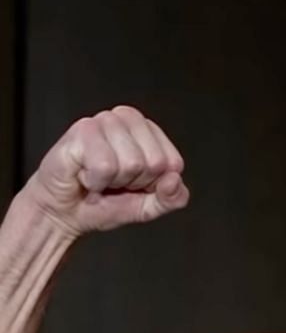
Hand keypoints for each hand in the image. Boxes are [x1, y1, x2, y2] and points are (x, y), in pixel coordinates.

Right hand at [23, 106, 189, 235]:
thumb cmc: (102, 202)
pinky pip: (106, 166)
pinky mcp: (82, 131)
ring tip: (99, 177)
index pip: (173, 163)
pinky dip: (96, 181)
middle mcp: (126, 120)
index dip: (154, 183)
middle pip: (155, 162)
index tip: (134, 184)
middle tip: (113, 181)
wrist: (63, 211)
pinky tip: (85, 175)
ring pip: (132, 163)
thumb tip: (174, 180)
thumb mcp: (149, 206)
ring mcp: (103, 122)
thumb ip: (173, 198)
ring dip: (113, 181)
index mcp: (147, 131)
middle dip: (134, 182)